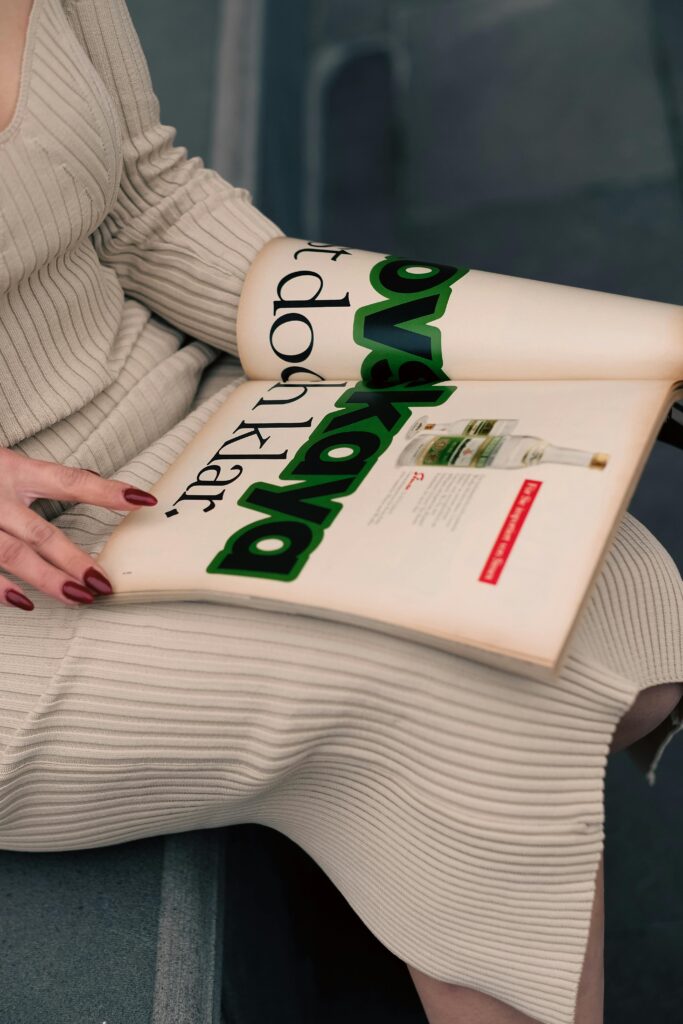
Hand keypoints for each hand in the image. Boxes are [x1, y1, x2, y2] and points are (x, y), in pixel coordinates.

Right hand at [0, 448, 156, 609]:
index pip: (69, 480)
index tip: (144, 500)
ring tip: (78, 598)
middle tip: (105, 583)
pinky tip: (22, 603)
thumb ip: (37, 479)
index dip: (107, 490)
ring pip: (9, 554)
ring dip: (45, 580)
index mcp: (12, 468)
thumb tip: (92, 483)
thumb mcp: (5, 463)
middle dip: (73, 560)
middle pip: (38, 531)